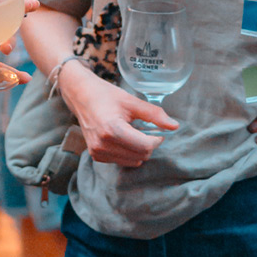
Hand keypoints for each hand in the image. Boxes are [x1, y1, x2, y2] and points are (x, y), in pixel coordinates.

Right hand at [58, 59, 174, 165]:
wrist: (80, 96)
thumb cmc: (106, 95)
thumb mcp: (132, 101)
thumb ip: (154, 114)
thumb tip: (175, 126)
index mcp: (112, 129)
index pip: (145, 146)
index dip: (156, 140)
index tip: (157, 132)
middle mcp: (103, 144)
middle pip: (140, 156)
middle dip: (148, 145)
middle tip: (146, 131)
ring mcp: (98, 152)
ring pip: (132, 162)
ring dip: (139, 151)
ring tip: (133, 134)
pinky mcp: (96, 156)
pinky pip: (121, 161)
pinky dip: (128, 153)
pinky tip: (123, 139)